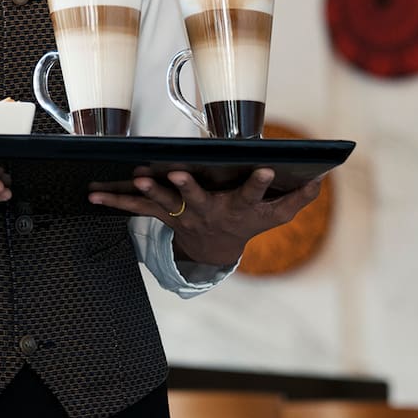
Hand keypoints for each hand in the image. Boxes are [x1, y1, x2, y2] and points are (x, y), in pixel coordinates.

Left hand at [88, 167, 322, 266]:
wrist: (217, 249)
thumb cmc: (249, 223)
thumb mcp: (279, 214)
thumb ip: (300, 197)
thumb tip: (325, 178)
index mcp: (238, 208)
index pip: (253, 194)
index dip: (261, 183)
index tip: (264, 168)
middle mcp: (208, 212)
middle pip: (198, 199)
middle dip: (188, 187)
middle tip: (178, 173)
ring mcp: (183, 215)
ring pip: (164, 203)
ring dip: (148, 192)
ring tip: (135, 179)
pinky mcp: (163, 215)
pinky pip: (136, 210)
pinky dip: (115, 202)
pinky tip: (93, 195)